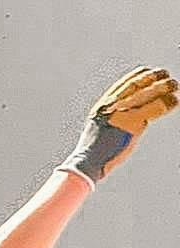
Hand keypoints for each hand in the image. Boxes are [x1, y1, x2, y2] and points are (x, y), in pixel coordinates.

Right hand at [61, 67, 176, 183]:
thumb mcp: (99, 129)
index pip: (127, 82)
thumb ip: (113, 118)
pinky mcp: (134, 122)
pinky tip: (174, 102)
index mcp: (104, 104)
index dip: (143, 75)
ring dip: (166, 87)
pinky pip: (155, 107)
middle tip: (168, 78)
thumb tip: (127, 118)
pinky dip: (167, 103)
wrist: (87, 162)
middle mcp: (113, 104)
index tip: (153, 73)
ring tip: (175, 87)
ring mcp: (123, 112)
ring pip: (149, 92)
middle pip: (139, 82)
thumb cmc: (93, 152)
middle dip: (156, 77)